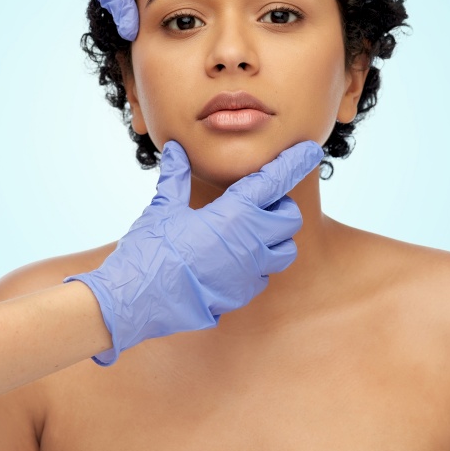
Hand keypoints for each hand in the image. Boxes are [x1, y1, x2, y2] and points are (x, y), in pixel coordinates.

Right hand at [65, 140, 323, 365]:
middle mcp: (251, 242)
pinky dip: (257, 264)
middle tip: (255, 204)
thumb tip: (177, 150)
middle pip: (290, 217)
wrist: (138, 300)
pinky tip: (232, 260)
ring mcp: (250, 271)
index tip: (311, 150)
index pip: (275, 180)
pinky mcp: (244, 294)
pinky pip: (265, 275)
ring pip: (286, 250)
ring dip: (275, 239)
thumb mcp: (163, 208)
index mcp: (234, 213)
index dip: (295, 162)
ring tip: (249, 234)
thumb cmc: (150, 250)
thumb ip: (175, 177)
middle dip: (279, 207)